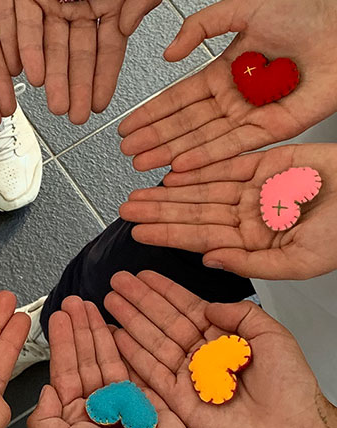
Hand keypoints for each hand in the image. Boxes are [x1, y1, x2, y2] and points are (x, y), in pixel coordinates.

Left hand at [9, 0, 161, 123]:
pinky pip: (26, 24)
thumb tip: (130, 30)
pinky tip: (34, 73)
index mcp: (108, 0)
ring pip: (52, 47)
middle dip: (76, 86)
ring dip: (54, 77)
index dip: (103, 78)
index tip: (99, 105)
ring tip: (56, 104)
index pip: (106, 49)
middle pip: (77, 55)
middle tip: (74, 115)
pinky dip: (29, 49)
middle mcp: (79, 5)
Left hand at [27, 296, 203, 427]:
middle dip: (78, 328)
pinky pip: (134, 364)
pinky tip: (116, 327)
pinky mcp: (148, 398)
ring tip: (90, 307)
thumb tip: (43, 392)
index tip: (58, 318)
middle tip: (73, 303)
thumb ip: (45, 420)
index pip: (65, 370)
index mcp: (76, 419)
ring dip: (98, 330)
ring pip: (107, 356)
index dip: (61, 342)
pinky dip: (125, 345)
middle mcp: (98, 408)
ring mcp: (123, 401)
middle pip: (85, 357)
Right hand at [106, 270, 336, 427]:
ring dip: (130, 320)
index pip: (185, 307)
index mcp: (221, 337)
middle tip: (119, 281)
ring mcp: (188, 376)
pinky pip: (151, 373)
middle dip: (139, 299)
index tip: (144, 275)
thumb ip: (240, 312)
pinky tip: (118, 336)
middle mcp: (200, 354)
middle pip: (162, 320)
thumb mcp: (271, 335)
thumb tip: (211, 304)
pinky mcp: (179, 400)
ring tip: (112, 301)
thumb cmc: (291, 389)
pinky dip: (133, 354)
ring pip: (152, 341)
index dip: (163, 289)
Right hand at [119, 0, 336, 170]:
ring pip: (202, 139)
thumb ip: (199, 28)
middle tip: (129, 151)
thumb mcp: (238, 10)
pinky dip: (206, 157)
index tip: (128, 126)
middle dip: (154, 139)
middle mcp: (233, 98)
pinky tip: (182, 165)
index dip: (151, 113)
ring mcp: (250, 116)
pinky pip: (233, 147)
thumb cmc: (303, 14)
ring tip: (144, 162)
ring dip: (171, 153)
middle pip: (184, 124)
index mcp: (222, 73)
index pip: (177, 99)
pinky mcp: (272, 130)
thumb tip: (169, 55)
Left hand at [120, 144, 336, 278]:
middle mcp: (248, 216)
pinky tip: (173, 171)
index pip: (198, 238)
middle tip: (126, 209)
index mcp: (254, 242)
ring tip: (138, 191)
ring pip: (200, 188)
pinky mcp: (265, 162)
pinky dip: (197, 166)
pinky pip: (223, 163)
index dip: (165, 234)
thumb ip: (251, 265)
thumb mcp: (301, 262)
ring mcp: (254, 189)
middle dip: (157, 211)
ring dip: (168, 190)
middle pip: (192, 212)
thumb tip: (208, 261)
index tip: (137, 232)